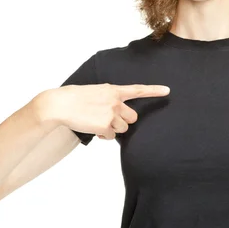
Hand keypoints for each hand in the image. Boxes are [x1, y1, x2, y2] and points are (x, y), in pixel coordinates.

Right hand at [51, 83, 170, 139]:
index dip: (154, 91)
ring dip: (112, 129)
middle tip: (110, 120)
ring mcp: (111, 114)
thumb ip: (110, 97)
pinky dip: (103, 135)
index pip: (138, 90)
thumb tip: (116, 110)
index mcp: (114, 90)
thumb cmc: (75, 97)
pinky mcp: (105, 126)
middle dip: (123, 122)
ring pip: (122, 129)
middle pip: (132, 118)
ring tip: (97, 123)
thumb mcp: (96, 91)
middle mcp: (116, 102)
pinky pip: (110, 137)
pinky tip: (93, 128)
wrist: (61, 104)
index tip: (167, 91)